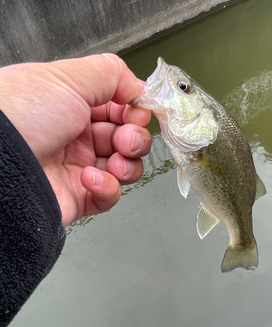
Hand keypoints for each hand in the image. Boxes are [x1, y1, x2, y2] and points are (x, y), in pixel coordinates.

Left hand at [0, 54, 151, 225]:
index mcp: (73, 106)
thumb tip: (139, 86)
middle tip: (125, 139)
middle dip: (135, 138)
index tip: (137, 113)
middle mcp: (77, 136)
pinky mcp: (81, 197)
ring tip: (113, 161)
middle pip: (127, 138)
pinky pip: (110, 195)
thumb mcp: (66, 78)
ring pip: (125, 168)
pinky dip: (108, 187)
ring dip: (127, 164)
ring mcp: (79, 168)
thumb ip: (111, 74)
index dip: (134, 111)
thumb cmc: (20, 116)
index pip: (119, 109)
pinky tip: (89, 178)